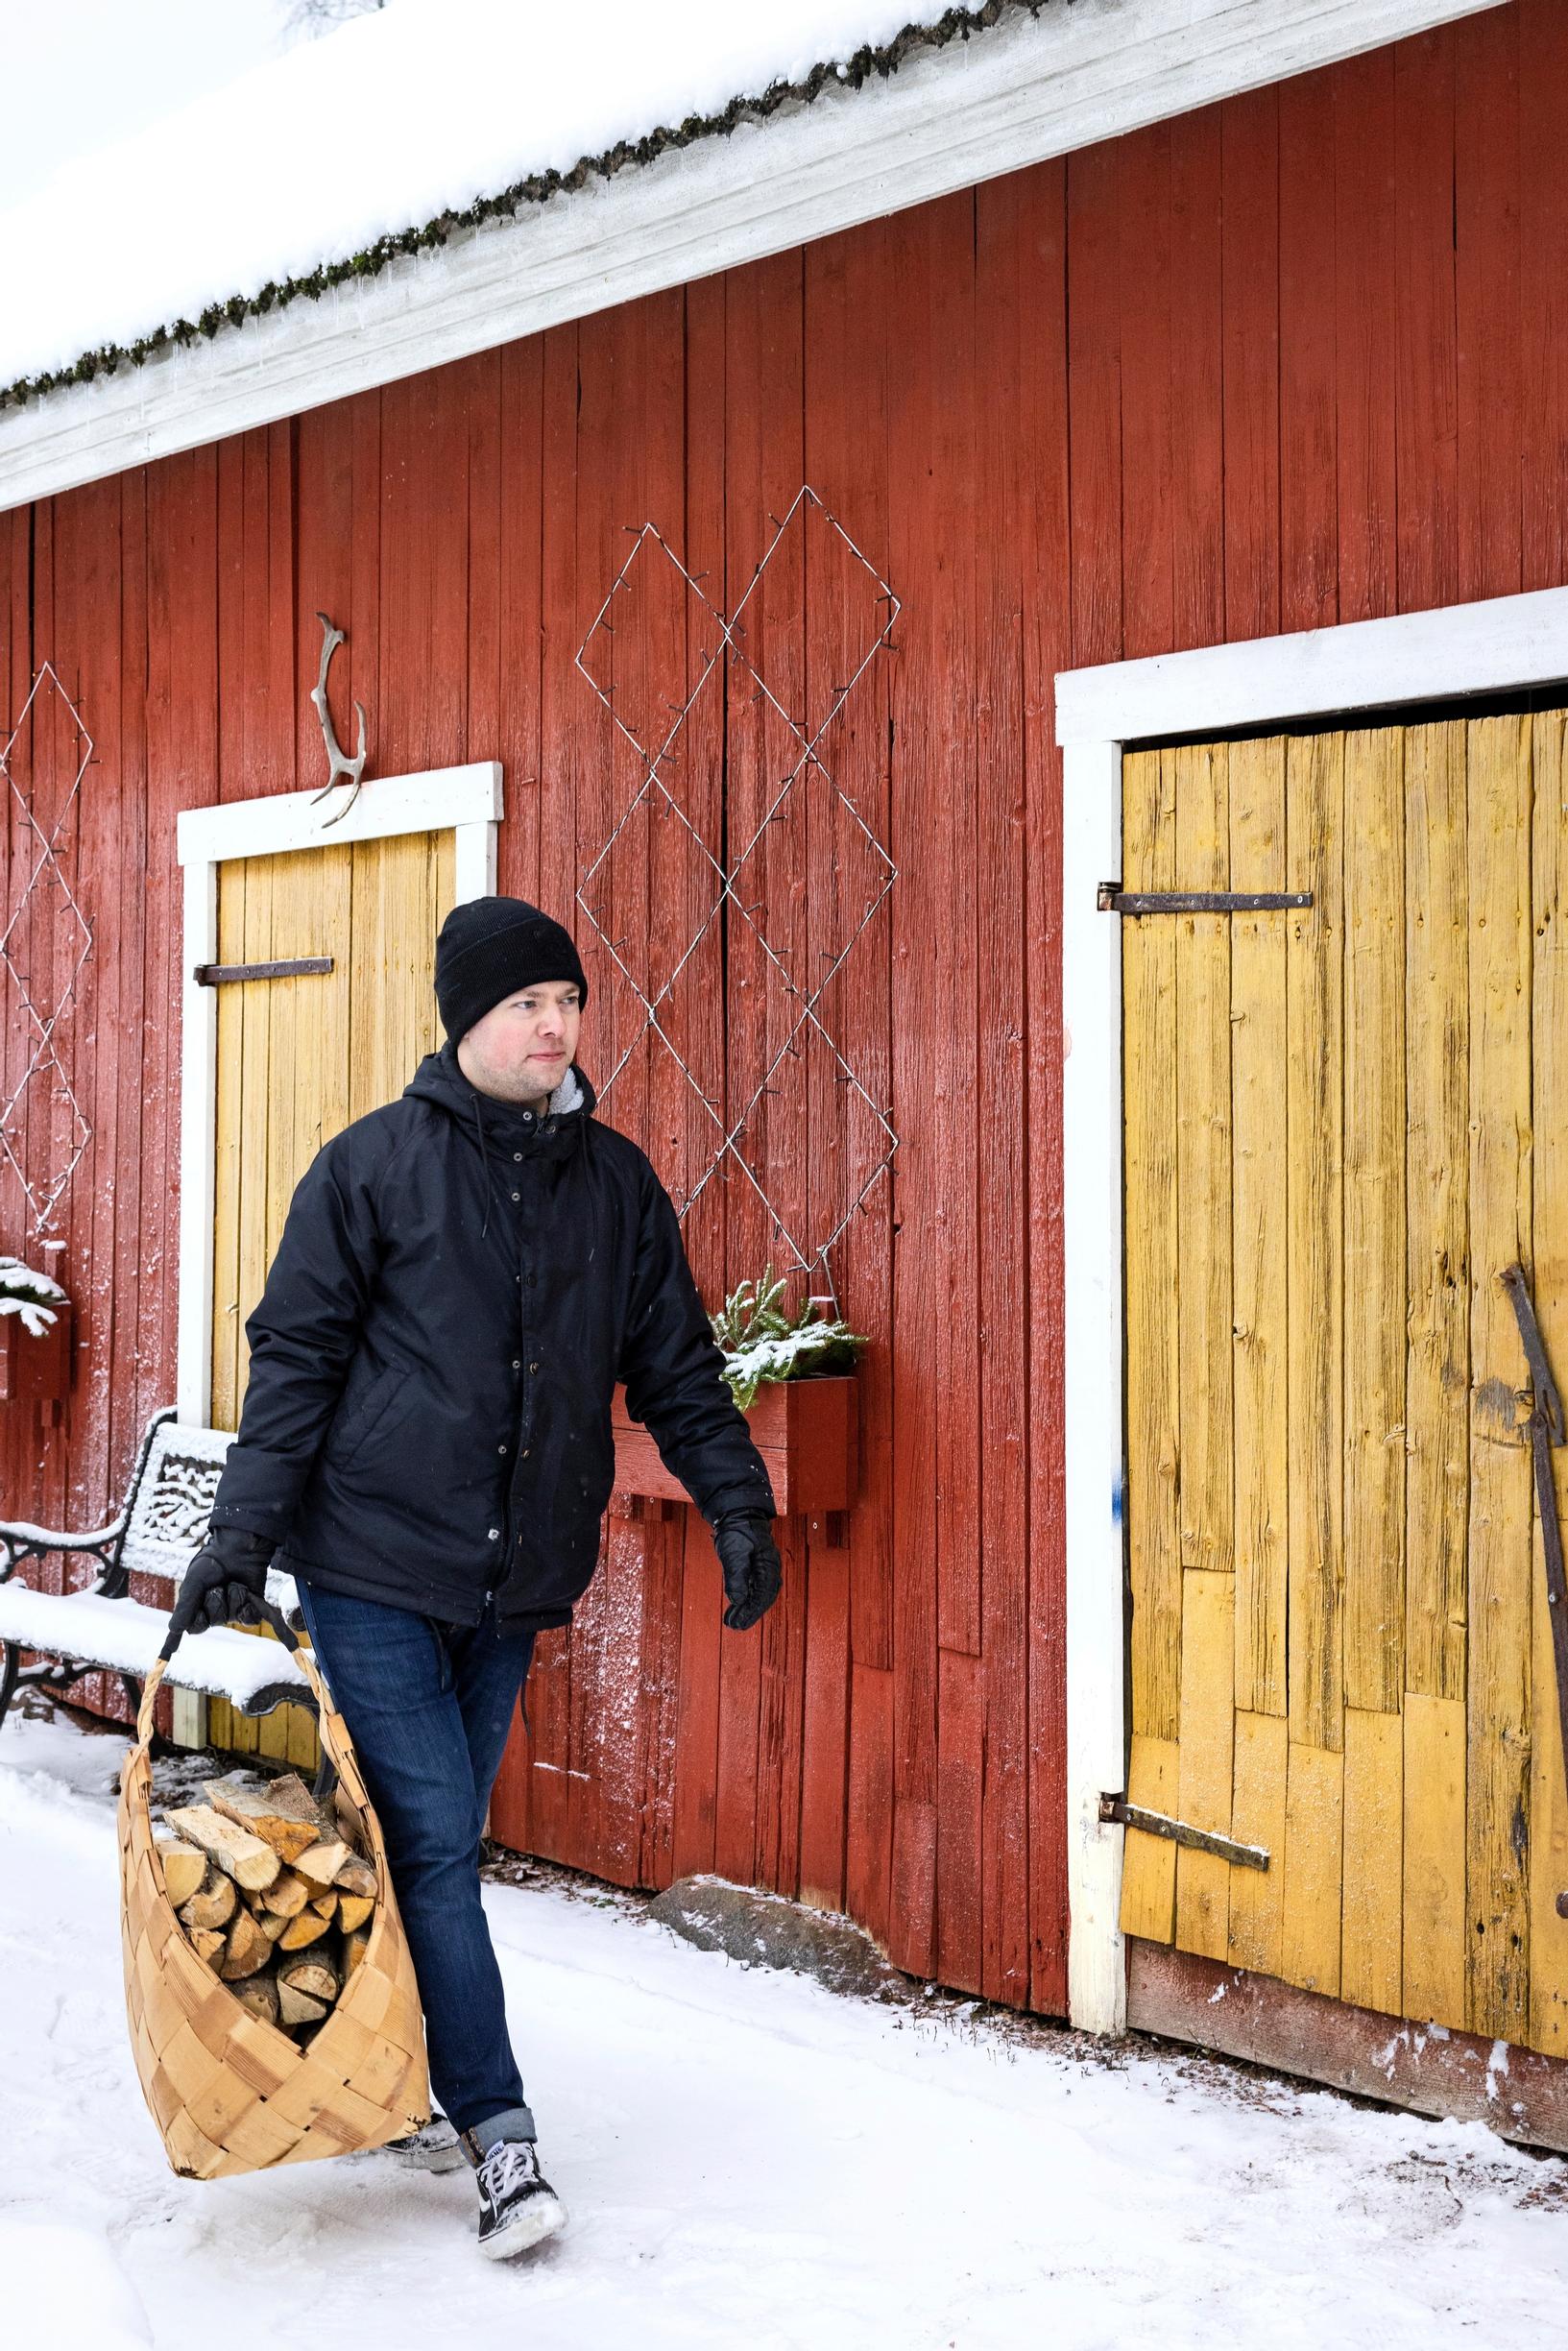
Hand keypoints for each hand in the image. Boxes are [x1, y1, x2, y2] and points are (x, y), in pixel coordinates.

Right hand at [167, 1524, 275, 1641]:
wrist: (237, 1548)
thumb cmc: (211, 1563)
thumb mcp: (194, 1583)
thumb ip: (185, 1607)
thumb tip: (174, 1629)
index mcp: (197, 1609)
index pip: (195, 1627)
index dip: (199, 1618)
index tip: (201, 1599)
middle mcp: (215, 1613)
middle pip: (215, 1621)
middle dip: (216, 1600)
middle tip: (217, 1585)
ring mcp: (234, 1611)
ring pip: (233, 1617)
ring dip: (233, 1596)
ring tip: (233, 1582)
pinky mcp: (251, 1606)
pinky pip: (251, 1620)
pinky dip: (249, 1609)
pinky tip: (248, 1596)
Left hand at [713, 1511, 781, 1631]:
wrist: (737, 1510)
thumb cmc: (737, 1529)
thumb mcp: (733, 1553)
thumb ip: (736, 1576)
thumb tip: (738, 1600)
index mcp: (768, 1565)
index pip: (762, 1595)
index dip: (750, 1612)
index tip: (738, 1624)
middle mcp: (770, 1568)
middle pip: (763, 1597)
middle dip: (749, 1613)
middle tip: (734, 1626)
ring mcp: (764, 1566)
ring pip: (759, 1593)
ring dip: (747, 1608)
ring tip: (733, 1620)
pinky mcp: (756, 1565)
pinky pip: (754, 1586)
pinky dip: (746, 1598)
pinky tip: (738, 1604)